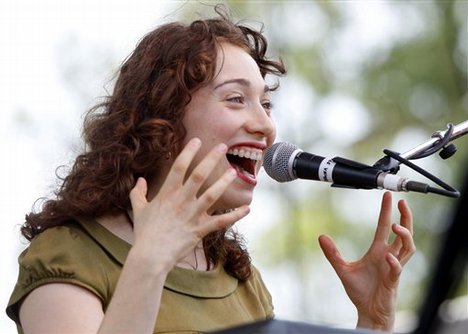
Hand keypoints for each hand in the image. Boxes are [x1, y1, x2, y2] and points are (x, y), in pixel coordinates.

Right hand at [128, 138, 249, 271]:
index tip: (197, 141)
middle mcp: (182, 201)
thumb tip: (139, 180)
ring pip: (212, 195)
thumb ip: (138, 193)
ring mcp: (192, 215)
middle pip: (199, 175)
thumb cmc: (144, 233)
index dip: (188, 152)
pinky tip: (247, 208)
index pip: (179, 167)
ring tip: (234, 171)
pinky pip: (221, 222)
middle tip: (222, 146)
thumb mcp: (139, 210)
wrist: (151, 256)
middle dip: (211, 159)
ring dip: (224, 182)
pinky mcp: (200, 229)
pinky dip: (235, 216)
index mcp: (167, 194)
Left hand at [318, 191, 414, 330]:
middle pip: (404, 233)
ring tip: (396, 225)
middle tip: (403, 203)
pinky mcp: (392, 282)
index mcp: (378, 251)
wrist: (367, 311)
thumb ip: (333, 253)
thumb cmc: (360, 291)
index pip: (385, 227)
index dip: (387, 211)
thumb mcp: (343, 269)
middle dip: (406, 217)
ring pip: (407, 249)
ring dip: (404, 236)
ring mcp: (393, 269)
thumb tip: (321, 237)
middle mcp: (388, 257)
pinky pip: (397, 270)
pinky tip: (387, 257)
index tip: (389, 196)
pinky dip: (394, 262)